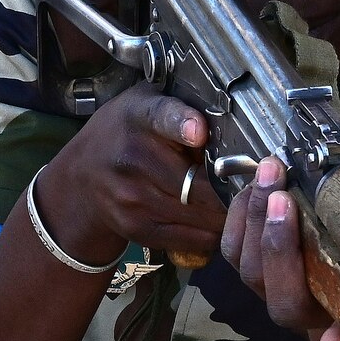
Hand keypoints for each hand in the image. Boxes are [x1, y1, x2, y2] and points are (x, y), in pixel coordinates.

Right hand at [35, 85, 225, 264]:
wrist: (82, 175)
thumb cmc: (128, 132)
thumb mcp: (147, 102)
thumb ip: (185, 106)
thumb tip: (234, 121)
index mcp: (140, 116)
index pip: (162, 117)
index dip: (182, 124)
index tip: (199, 132)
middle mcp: (132, 157)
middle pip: (198, 181)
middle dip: (232, 186)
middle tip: (257, 186)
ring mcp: (130, 196)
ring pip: (200, 214)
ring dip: (226, 213)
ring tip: (238, 203)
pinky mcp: (134, 226)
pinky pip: (190, 238)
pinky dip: (210, 233)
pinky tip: (215, 220)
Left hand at [222, 150, 339, 340]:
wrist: (338, 247)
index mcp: (338, 310)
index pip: (337, 330)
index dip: (336, 337)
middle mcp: (295, 305)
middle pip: (271, 285)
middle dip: (274, 240)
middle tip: (284, 194)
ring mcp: (265, 283)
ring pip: (244, 262)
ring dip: (252, 216)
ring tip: (269, 175)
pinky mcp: (245, 260)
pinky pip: (231, 244)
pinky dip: (238, 213)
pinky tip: (254, 183)